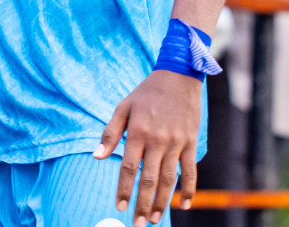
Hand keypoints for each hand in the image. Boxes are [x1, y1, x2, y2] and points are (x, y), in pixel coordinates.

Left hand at [95, 70, 202, 224]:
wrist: (178, 76)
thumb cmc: (146, 93)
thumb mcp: (124, 107)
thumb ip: (110, 133)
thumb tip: (96, 156)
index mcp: (138, 131)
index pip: (128, 167)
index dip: (123, 188)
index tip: (118, 206)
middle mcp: (158, 140)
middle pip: (149, 178)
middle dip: (142, 203)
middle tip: (138, 223)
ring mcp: (177, 142)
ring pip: (169, 179)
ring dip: (162, 202)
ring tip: (155, 219)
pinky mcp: (191, 143)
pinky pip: (190, 171)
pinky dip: (189, 189)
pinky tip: (184, 205)